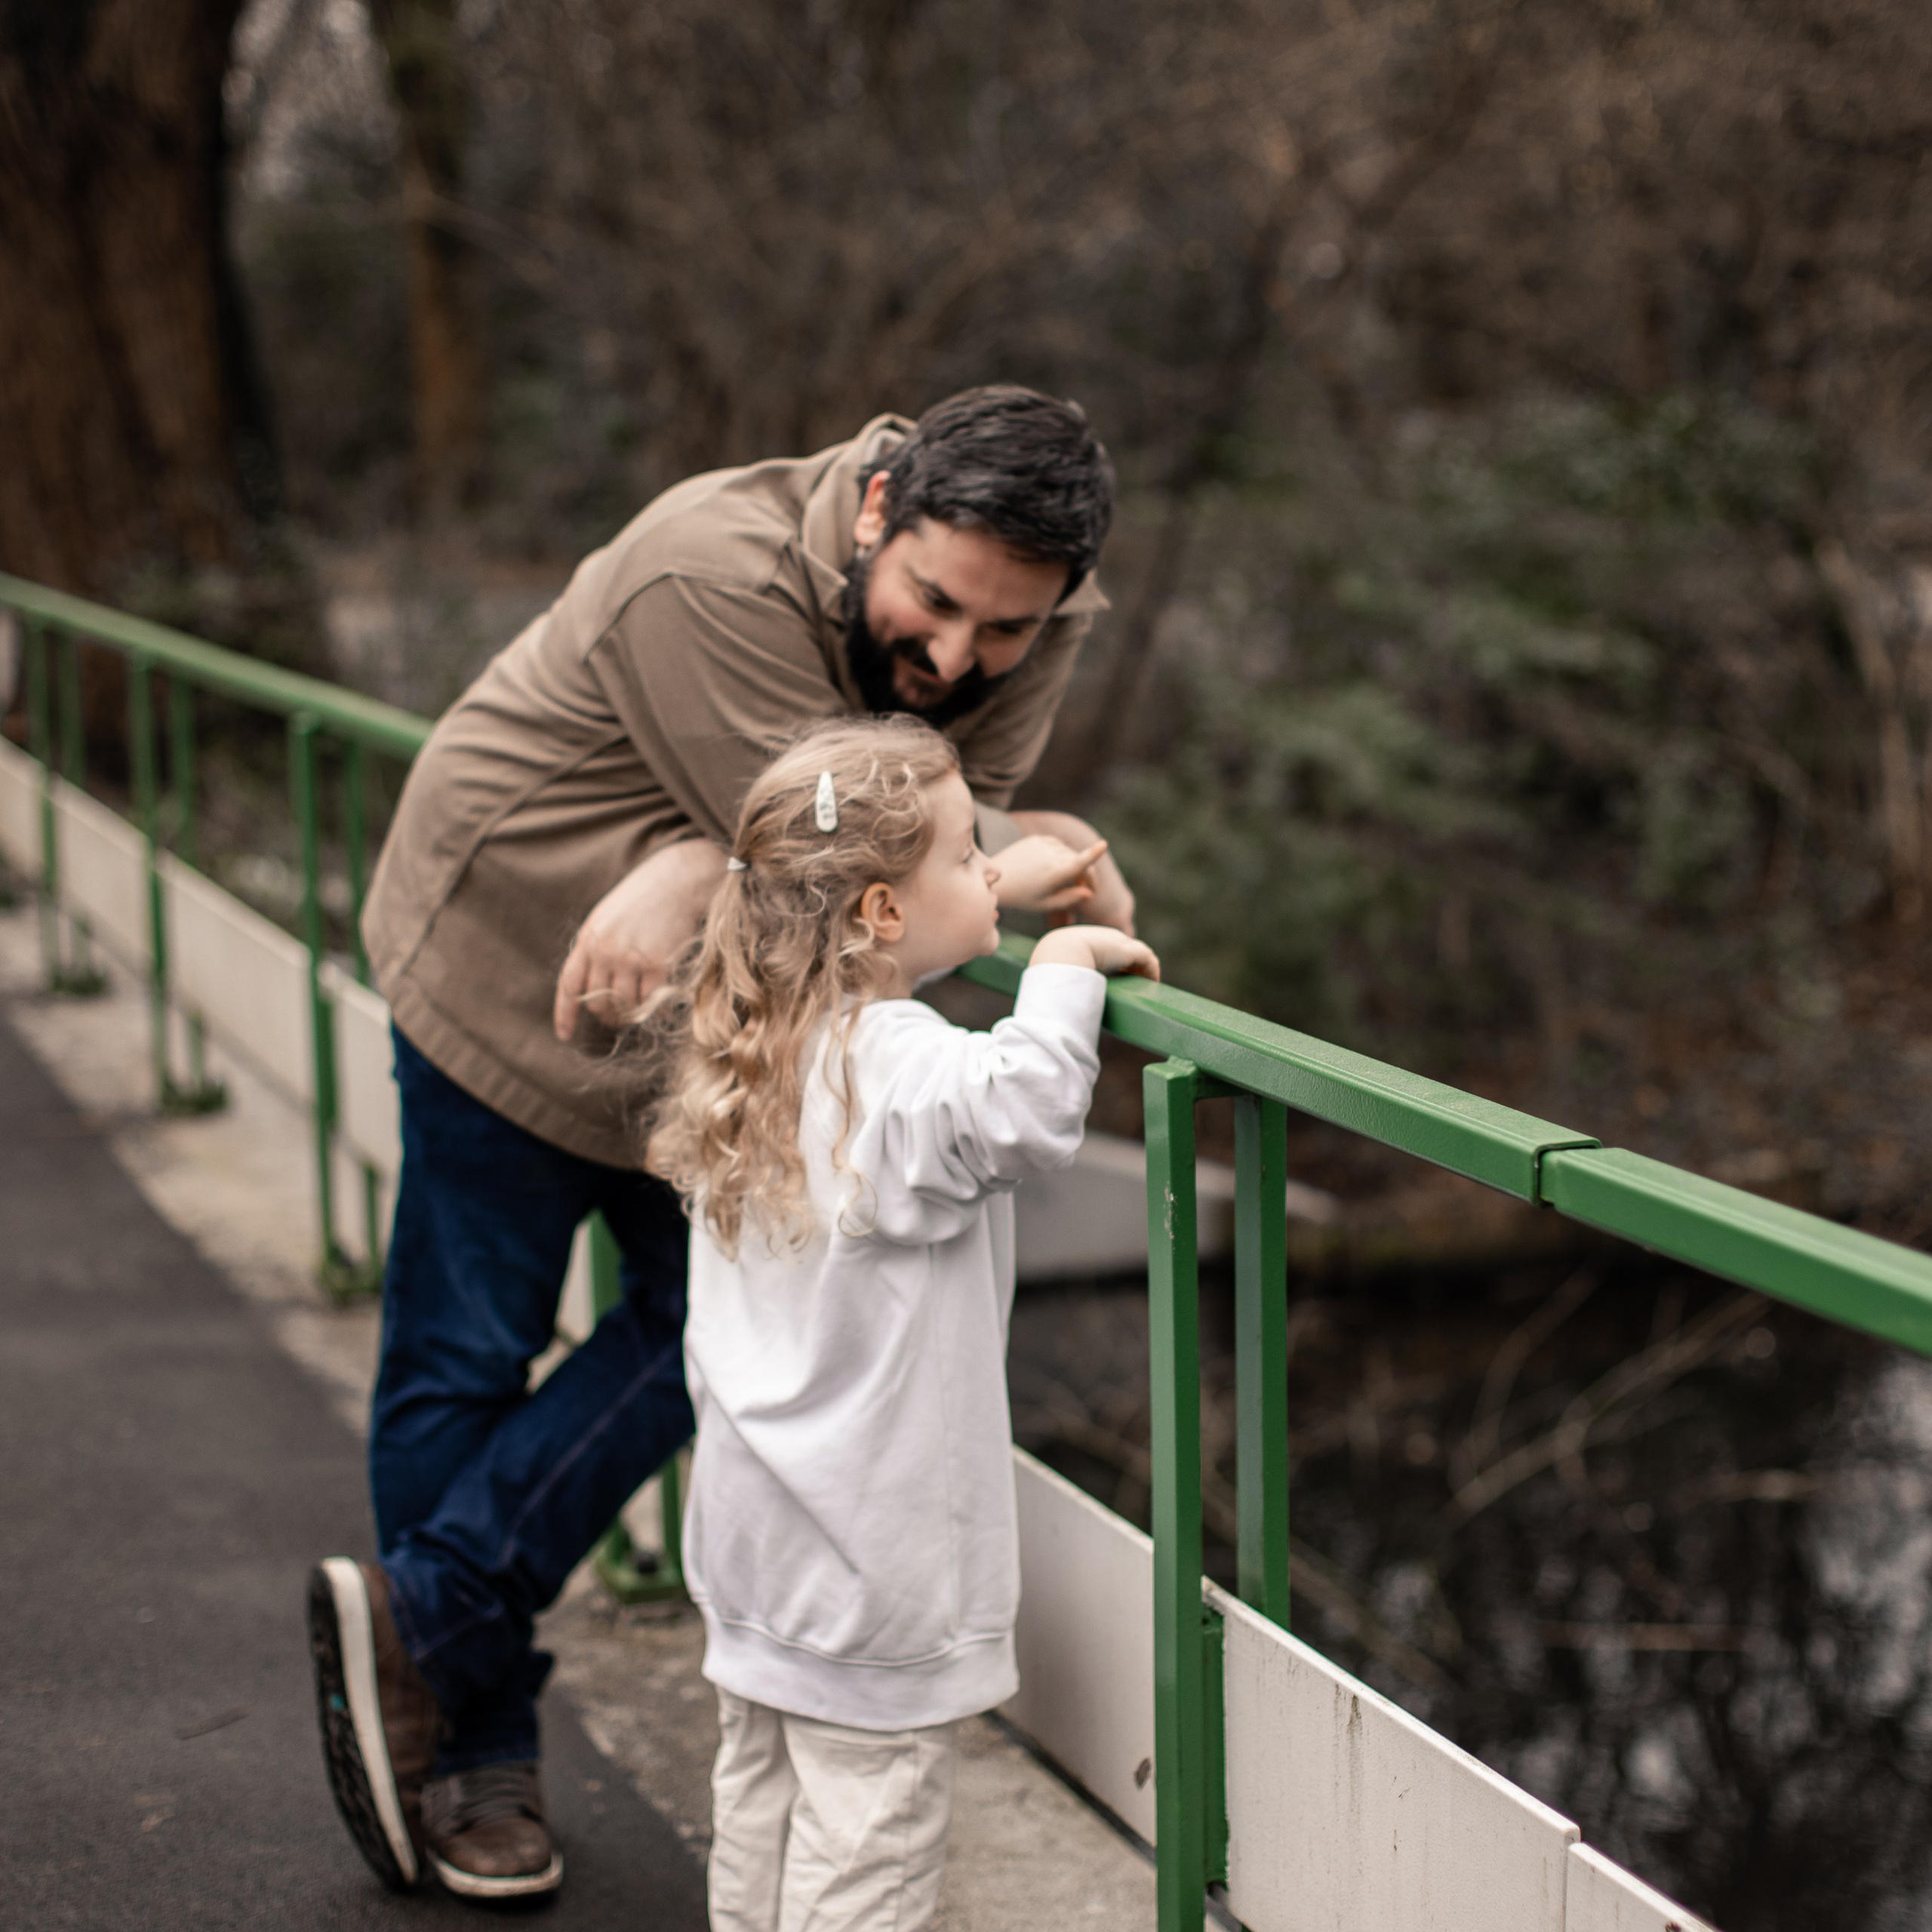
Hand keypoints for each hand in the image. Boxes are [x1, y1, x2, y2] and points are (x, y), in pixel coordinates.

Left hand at [552, 838, 727, 1040]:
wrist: (678, 878)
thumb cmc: (645, 896)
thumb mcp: (608, 916)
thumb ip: (597, 946)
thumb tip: (595, 983)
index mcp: (588, 938)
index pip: (570, 985)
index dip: (565, 1013)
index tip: (565, 1035)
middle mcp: (605, 951)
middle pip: (597, 1002)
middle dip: (607, 1015)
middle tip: (619, 1017)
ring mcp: (630, 958)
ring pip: (624, 1005)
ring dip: (632, 1014)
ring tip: (642, 1010)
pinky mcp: (657, 963)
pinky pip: (651, 1000)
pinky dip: (657, 1009)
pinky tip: (663, 1005)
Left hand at [1004, 808, 1135, 933]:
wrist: (997, 879)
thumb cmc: (1022, 897)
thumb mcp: (1046, 905)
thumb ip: (1069, 899)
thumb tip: (1089, 893)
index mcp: (1053, 874)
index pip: (1078, 863)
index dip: (1092, 854)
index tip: (1103, 845)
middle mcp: (1049, 856)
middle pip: (1079, 861)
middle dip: (1087, 875)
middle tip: (1087, 890)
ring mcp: (1043, 845)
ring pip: (1069, 852)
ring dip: (1074, 864)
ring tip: (1071, 881)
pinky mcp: (1037, 839)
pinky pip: (1058, 845)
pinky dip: (1062, 854)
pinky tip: (1055, 866)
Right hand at [1030, 924, 1160, 981]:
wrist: (1061, 953)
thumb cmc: (1052, 962)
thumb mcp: (1055, 965)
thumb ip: (1057, 973)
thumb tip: (1051, 993)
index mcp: (1089, 938)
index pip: (1108, 948)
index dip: (1115, 961)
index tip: (1116, 977)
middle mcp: (1106, 937)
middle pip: (1127, 949)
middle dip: (1132, 964)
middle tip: (1134, 982)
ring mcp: (1119, 942)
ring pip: (1140, 954)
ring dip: (1144, 969)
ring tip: (1147, 985)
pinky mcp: (1130, 951)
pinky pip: (1148, 961)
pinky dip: (1152, 972)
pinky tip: (1153, 984)